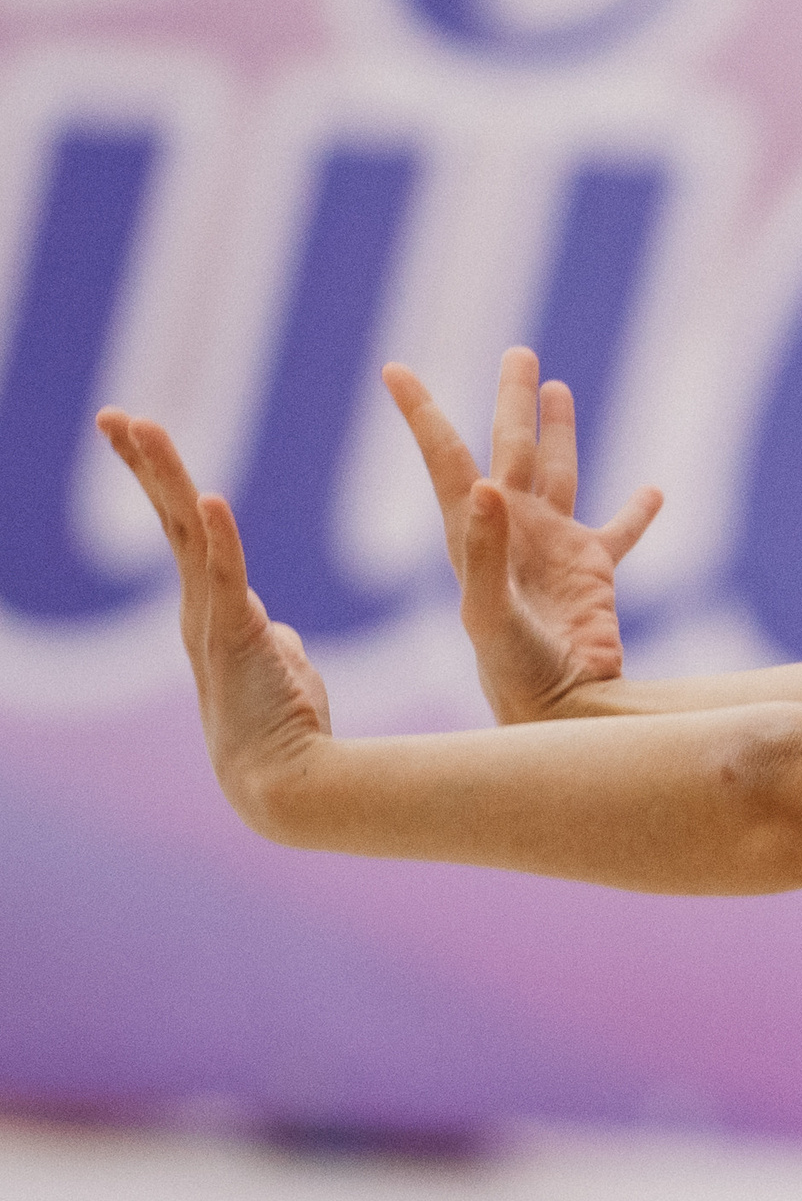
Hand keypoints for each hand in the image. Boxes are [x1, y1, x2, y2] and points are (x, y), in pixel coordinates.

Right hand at [96, 409, 332, 833]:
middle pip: (173, 521)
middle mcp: (200, 612)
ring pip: (187, 537)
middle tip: (115, 415)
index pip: (188, 531)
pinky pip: (227, 579)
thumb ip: (272, 641)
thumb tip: (273, 628)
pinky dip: (221, 538)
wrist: (285, 785)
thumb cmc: (288, 733)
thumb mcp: (282, 672)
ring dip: (165, 480)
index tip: (143, 437)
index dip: (166, 483)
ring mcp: (212, 625)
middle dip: (145, 465)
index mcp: (215, 612)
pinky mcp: (235, 641)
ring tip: (140, 429)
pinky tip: (213, 497)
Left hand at [384, 348, 662, 724]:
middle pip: (509, 447)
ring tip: (557, 387)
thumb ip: (485, 549)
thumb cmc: (512, 670)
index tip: (394, 371)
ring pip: (558, 471)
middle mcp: (513, 529)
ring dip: (558, 431)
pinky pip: (618, 530)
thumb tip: (484, 483)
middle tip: (516, 352)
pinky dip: (637, 511)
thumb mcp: (489, 611)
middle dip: (511, 400)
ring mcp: (554, 548)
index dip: (421, 414)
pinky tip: (653, 491)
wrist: (557, 712)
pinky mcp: (593, 571)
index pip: (447, 459)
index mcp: (477, 532)